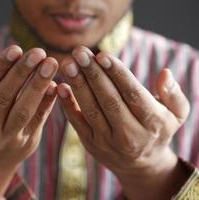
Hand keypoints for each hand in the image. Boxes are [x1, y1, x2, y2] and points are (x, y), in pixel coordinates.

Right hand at [0, 43, 57, 196]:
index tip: (16, 49)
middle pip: (3, 98)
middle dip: (22, 73)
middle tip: (38, 52)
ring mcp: (6, 140)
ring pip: (23, 111)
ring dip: (38, 85)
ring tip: (51, 63)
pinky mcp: (26, 143)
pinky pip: (38, 120)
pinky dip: (47, 101)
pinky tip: (55, 84)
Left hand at [57, 46, 190, 198]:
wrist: (140, 164)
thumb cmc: (157, 129)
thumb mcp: (175, 114)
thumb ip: (173, 94)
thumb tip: (164, 73)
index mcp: (152, 122)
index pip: (132, 94)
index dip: (116, 74)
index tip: (101, 55)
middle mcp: (129, 134)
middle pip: (109, 100)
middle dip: (93, 75)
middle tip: (79, 52)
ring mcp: (108, 141)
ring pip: (91, 110)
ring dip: (78, 86)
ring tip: (68, 64)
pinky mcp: (91, 144)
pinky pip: (78, 124)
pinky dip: (68, 106)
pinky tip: (60, 87)